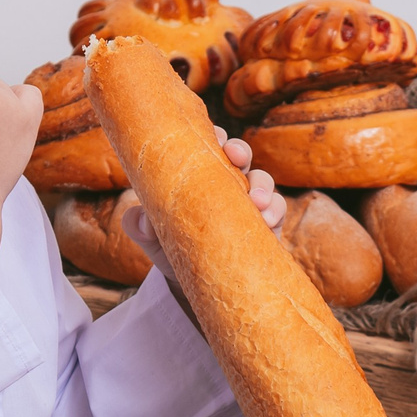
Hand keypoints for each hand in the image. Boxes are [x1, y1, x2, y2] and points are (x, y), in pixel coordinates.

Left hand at [122, 127, 281, 276]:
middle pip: (238, 153)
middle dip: (239, 150)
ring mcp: (249, 201)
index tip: (212, 137)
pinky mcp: (267, 224)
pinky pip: (278, 208)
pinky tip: (266, 222)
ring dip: (262, 185)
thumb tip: (141, 221)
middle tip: (235, 157)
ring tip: (257, 201)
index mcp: (198, 172)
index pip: (205, 143)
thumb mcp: (150, 236)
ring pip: (262, 179)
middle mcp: (226, 180)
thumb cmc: (170, 246)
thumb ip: (137, 225)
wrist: (192, 282)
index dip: (211, 134)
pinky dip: (275, 210)